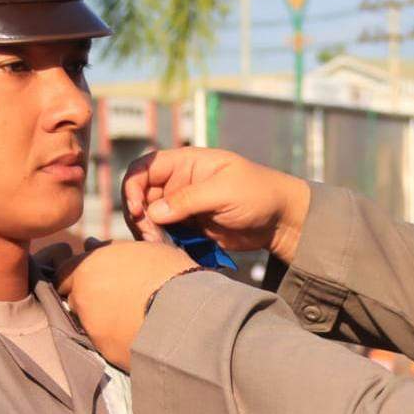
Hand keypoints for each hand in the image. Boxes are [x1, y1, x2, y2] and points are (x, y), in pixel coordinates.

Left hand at [55, 241, 199, 370]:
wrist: (189, 313)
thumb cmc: (170, 273)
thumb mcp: (144, 250)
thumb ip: (112, 248)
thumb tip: (89, 242)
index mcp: (88, 267)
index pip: (63, 273)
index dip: (80, 276)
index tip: (96, 278)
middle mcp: (82, 296)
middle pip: (74, 299)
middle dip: (89, 298)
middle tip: (116, 298)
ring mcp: (91, 326)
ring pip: (88, 322)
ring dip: (101, 320)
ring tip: (129, 317)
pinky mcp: (104, 351)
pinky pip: (104, 343)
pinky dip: (115, 339)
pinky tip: (136, 333)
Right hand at [122, 149, 310, 262]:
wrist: (280, 221)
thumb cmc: (258, 194)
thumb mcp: (224, 192)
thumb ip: (188, 200)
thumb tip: (153, 212)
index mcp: (186, 163)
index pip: (145, 167)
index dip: (133, 185)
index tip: (136, 208)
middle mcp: (179, 182)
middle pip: (141, 195)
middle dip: (139, 215)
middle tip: (150, 235)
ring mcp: (182, 205)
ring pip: (149, 216)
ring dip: (147, 231)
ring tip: (159, 245)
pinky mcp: (188, 226)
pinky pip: (163, 232)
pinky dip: (159, 242)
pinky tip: (166, 250)